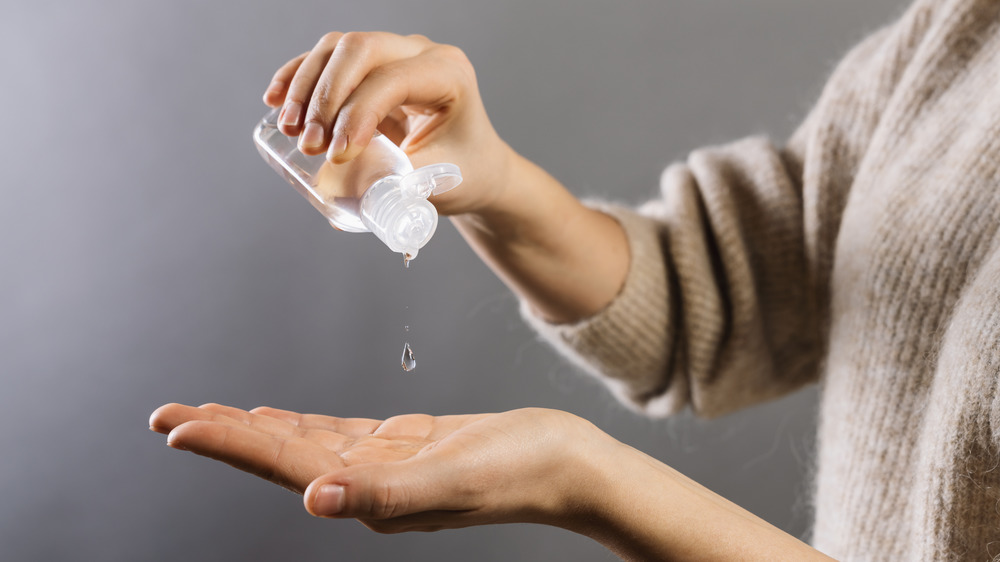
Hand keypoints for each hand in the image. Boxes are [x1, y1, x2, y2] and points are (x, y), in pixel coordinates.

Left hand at [149, 403, 614, 532]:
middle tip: (168, 415)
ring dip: (253, 428)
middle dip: (224, 434)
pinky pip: (337, 433)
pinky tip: (278, 415)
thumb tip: (316, 500)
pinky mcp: (405, 445)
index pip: (285, 467)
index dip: (230, 444)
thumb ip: (385, 492)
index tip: (179, 425)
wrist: (567, 463)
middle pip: (281, 455)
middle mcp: (369, 485)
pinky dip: (301, 422)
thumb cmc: (522, 469)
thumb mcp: (454, 477)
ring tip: (208, 413)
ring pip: (303, 442)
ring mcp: (386, 466)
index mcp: (373, 495)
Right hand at [263, 32, 511, 215]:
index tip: (337, 157)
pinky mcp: (370, 69)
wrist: (476, 170)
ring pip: (337, 49)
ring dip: (306, 87)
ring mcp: (394, 54)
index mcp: (448, 75)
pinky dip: (299, 77)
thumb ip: (395, 183)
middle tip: (308, 143)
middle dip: (325, 96)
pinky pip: (326, 60)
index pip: (392, 80)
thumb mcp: (441, 183)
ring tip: (291, 130)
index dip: (356, 114)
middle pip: (359, 49)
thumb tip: (336, 188)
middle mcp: (422, 54)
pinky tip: (276, 102)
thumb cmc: (467, 174)